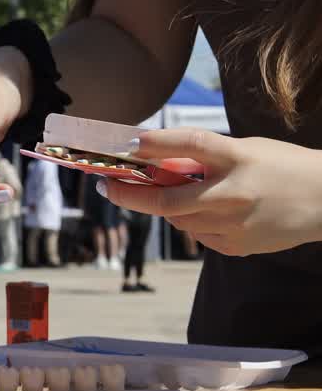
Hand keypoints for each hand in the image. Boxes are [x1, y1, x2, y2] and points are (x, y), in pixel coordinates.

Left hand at [97, 128, 321, 255]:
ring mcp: (235, 225)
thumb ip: (204, 157)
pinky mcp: (237, 246)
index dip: (154, 143)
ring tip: (180, 193)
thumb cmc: (283, 167)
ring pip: (178, 219)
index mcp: (239, 158)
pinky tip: (212, 211)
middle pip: (167, 200)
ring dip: (167, 207)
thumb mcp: (246, 149)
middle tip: (108, 187)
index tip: (125, 143)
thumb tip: (157, 162)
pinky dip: (192, 221)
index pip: (190, 145)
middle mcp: (234, 193)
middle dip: (129, 195)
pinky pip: (198, 234)